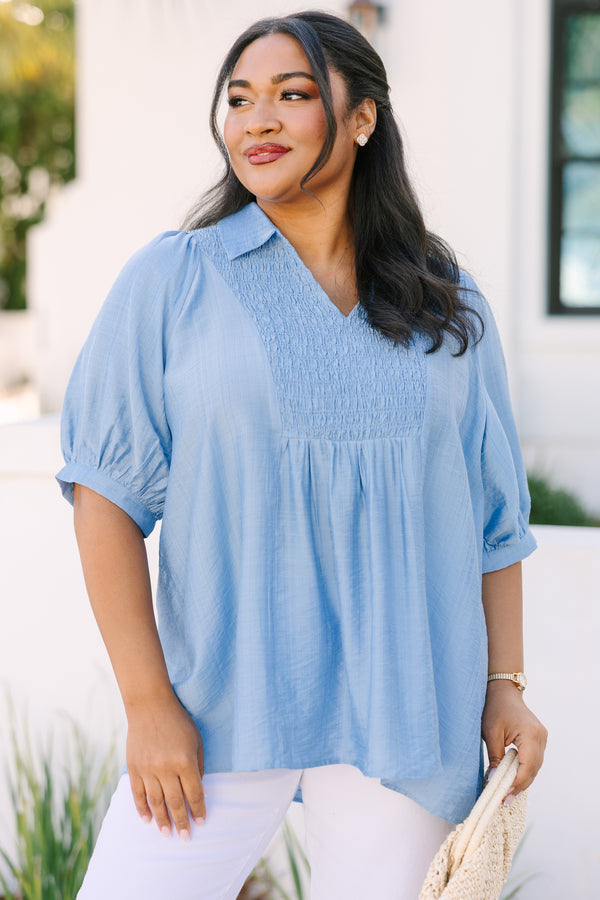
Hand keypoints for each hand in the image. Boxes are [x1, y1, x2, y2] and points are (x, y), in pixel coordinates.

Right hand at [126, 692, 205, 841]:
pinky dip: (142, 809)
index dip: (198, 810)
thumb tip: (197, 790)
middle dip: (181, 822)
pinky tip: (147, 820)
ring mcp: (148, 769)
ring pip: (156, 802)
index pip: (194, 793)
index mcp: (185, 761)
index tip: (201, 822)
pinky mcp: (134, 768)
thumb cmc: (178, 721)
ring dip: (162, 820)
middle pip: (175, 802)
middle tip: (185, 837)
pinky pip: (138, 794)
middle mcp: (166, 768)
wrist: (150, 705)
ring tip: (166, 834)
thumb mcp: (196, 740)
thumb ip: (198, 766)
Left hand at [481, 681, 546, 802]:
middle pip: (533, 769)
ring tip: (509, 794)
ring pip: (535, 766)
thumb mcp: (490, 732)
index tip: (505, 795)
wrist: (503, 691)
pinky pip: (534, 759)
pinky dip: (525, 770)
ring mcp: (542, 737)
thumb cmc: (494, 708)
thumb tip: (493, 779)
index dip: (517, 783)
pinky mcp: (539, 738)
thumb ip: (494, 756)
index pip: (527, 766)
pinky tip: (514, 780)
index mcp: (530, 734)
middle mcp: (540, 737)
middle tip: (505, 800)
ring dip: (523, 779)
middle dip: (520, 785)